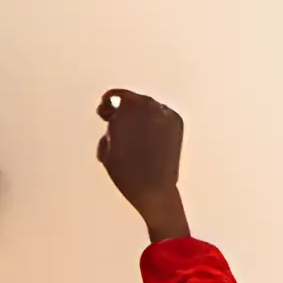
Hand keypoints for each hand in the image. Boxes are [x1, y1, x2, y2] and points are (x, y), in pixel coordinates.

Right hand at [93, 90, 190, 243]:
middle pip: (133, 99)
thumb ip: (110, 126)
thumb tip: (114, 119)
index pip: (115, 95)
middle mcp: (147, 107)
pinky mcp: (176, 122)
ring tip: (133, 130)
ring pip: (149, 105)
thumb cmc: (126, 172)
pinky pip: (163, 114)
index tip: (105, 107)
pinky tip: (149, 134)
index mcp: (125, 111)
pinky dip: (155, 119)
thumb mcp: (106, 147)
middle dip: (124, 107)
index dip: (108, 101)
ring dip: (140, 113)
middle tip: (117, 118)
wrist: (152, 187)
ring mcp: (164, 113)